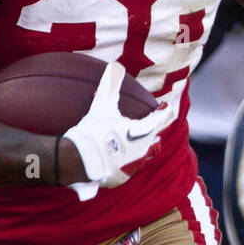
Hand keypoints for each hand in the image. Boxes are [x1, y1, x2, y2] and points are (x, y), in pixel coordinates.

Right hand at [62, 61, 175, 200]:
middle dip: (153, 133)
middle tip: (149, 127)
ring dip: (142, 149)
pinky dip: (127, 163)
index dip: (162, 111)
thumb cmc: (93, 130)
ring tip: (135, 144)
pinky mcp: (122, 178)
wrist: (78, 159)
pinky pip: (130, 169)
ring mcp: (133, 166)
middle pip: (154, 140)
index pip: (159, 119)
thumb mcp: (101, 106)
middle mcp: (142, 151)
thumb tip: (115, 66)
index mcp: (142, 133)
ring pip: (145, 157)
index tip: (164, 107)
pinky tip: (119, 159)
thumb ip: (110, 85)